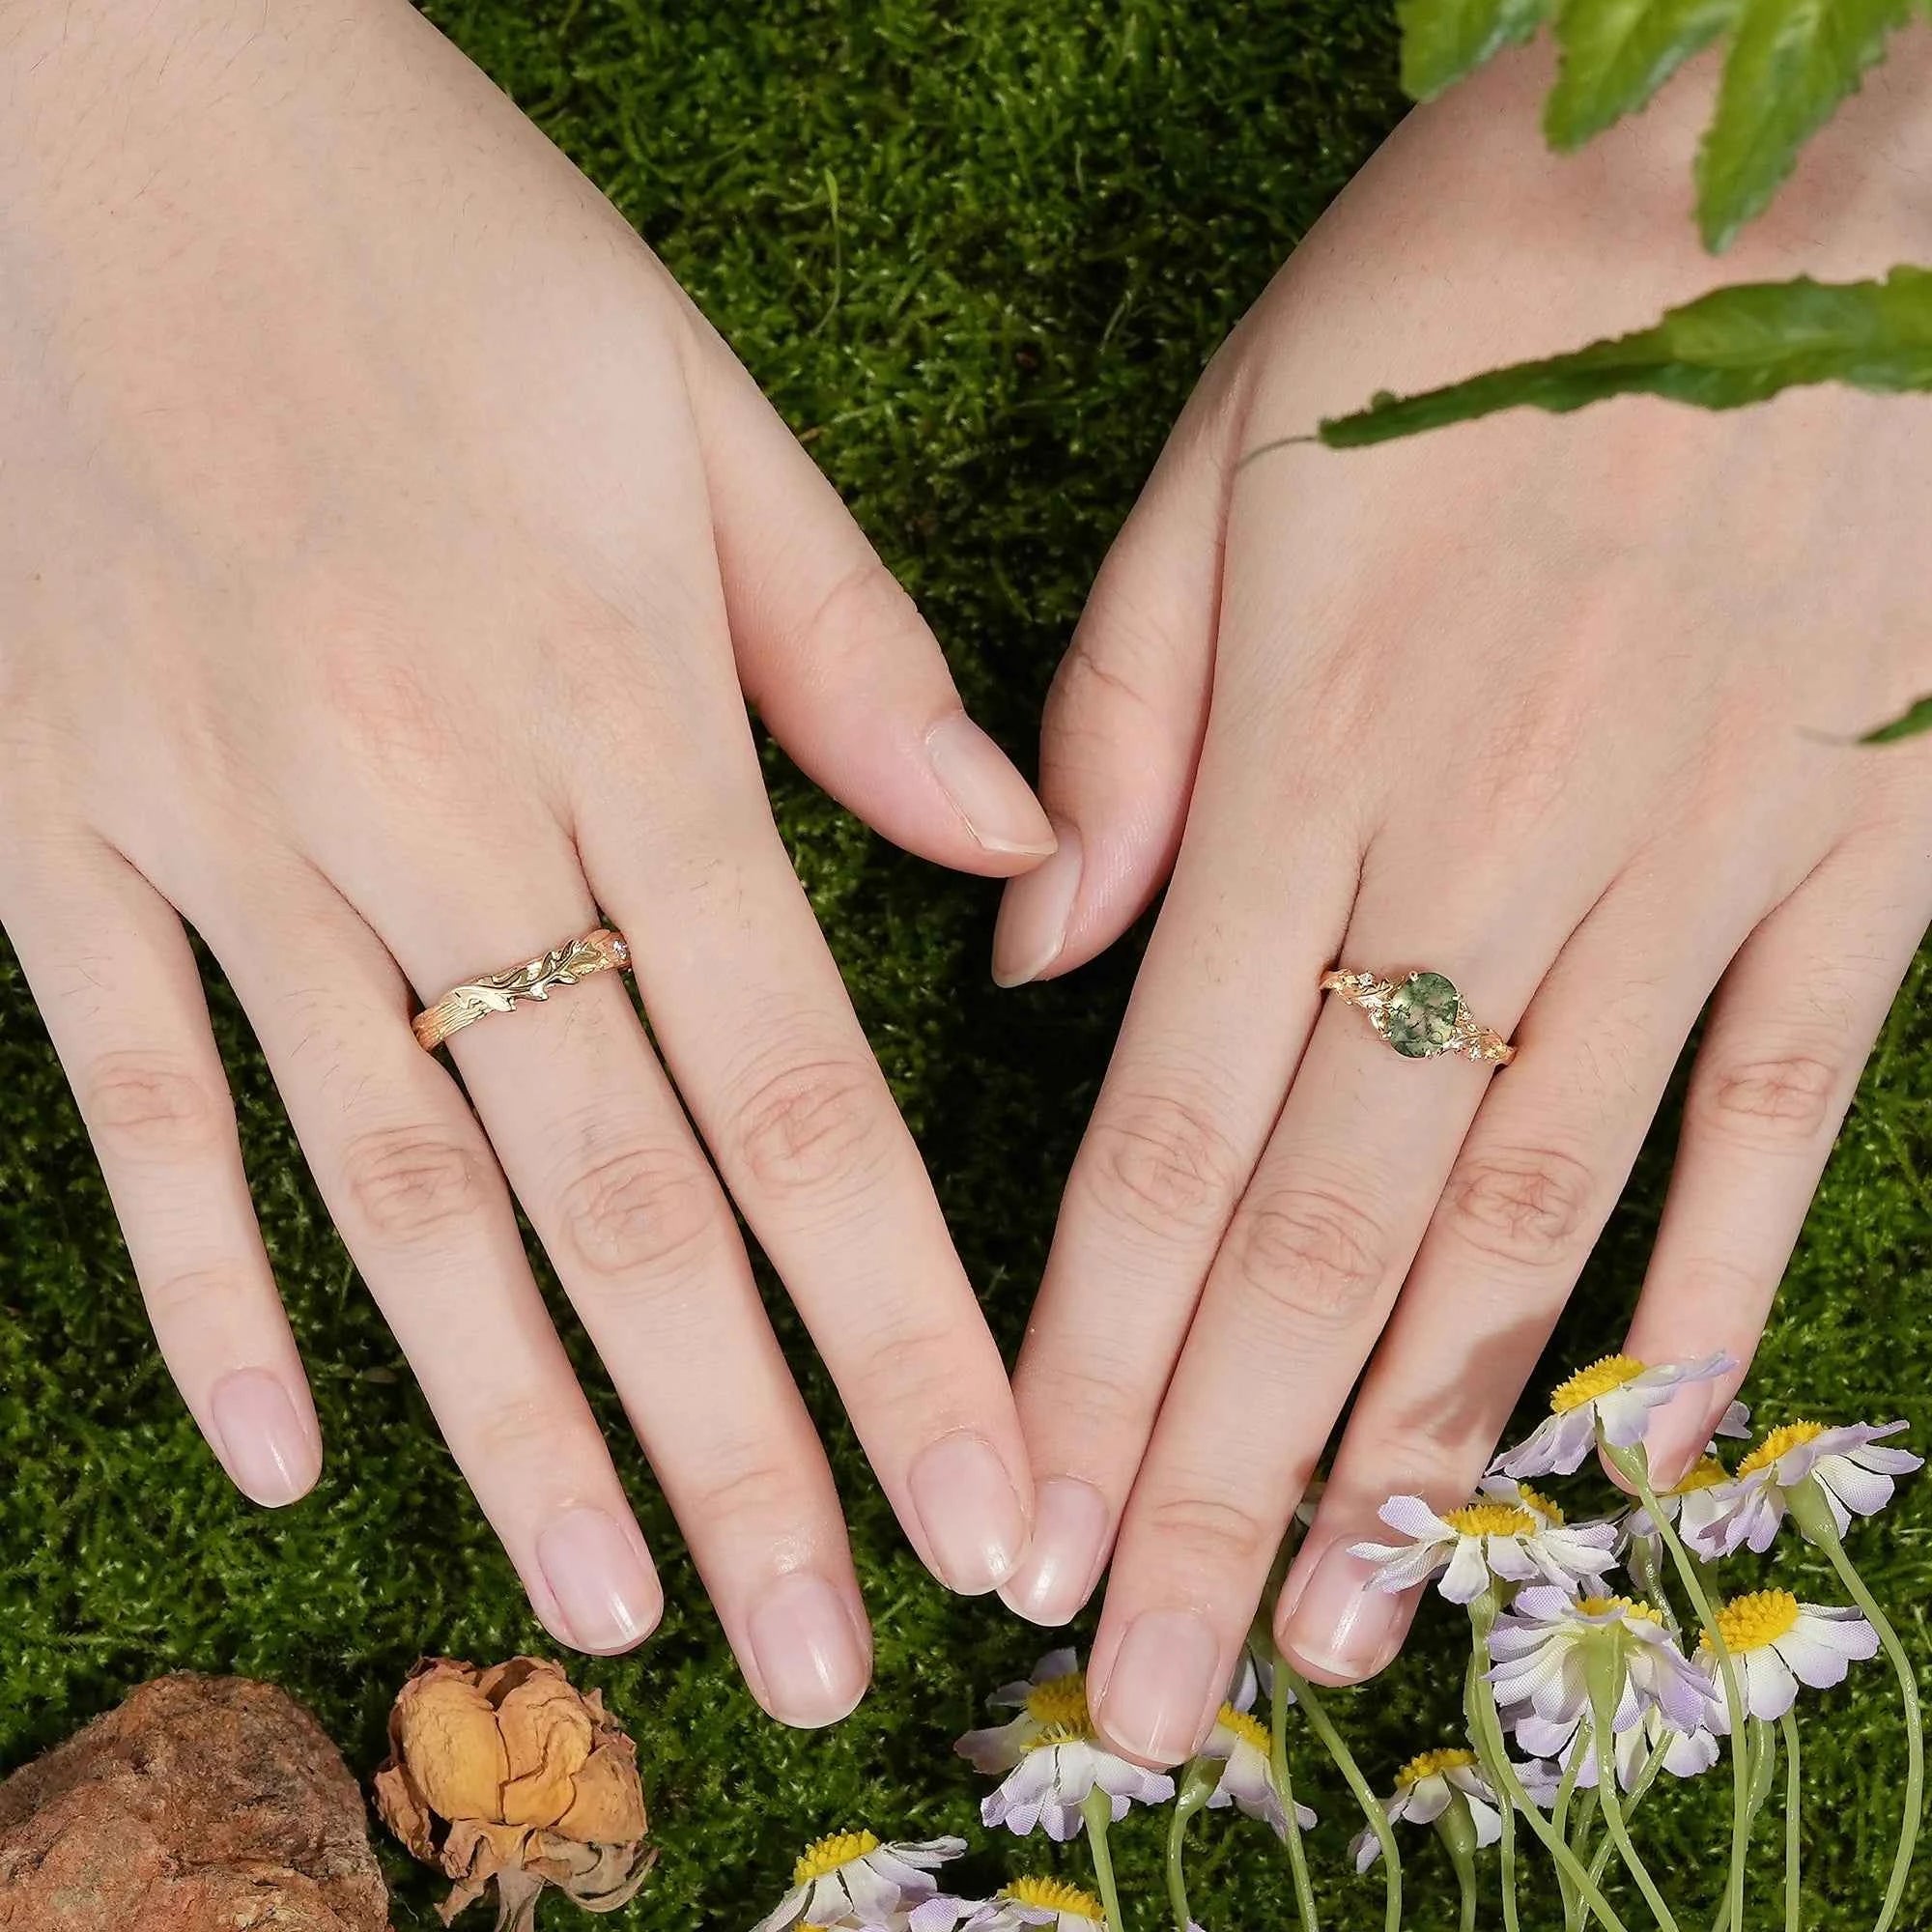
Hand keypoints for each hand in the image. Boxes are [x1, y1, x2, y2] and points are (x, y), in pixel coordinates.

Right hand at [0, 0, 1051, 1718]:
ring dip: (514, 1429)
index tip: (988, 1511)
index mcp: (618, 708)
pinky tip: (300, 1457)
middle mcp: (428, 808)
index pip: (803, 1096)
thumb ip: (857, 653)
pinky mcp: (49, 827)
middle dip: (739, 1453)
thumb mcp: (693, 406)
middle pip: (622, 1204)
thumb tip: (1014, 867)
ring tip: (614, 1610)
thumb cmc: (434, 240)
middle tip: (818, 1660)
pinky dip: (212, 1297)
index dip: (906, 1328)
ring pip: (396, 1205)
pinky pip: (146, 1108)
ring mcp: (219, 836)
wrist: (104, 93)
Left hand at [991, 40, 1931, 1761]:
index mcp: (1311, 765)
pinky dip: (1716, 1279)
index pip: (1169, 1133)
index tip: (1023, 1525)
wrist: (1808, 140)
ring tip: (1334, 1629)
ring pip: (1531, 1215)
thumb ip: (1129, 710)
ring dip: (1423, 1441)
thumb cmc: (1491, 272)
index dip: (1088, 1351)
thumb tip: (1041, 946)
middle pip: (1326, 1232)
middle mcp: (1487, 861)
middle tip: (1151, 1683)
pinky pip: (1783, 1105)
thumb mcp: (1247, 439)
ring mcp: (1694, 866)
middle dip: (1215, 1476)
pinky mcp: (1869, 845)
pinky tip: (1640, 1447)